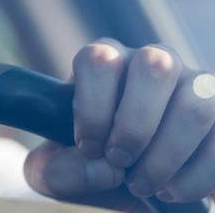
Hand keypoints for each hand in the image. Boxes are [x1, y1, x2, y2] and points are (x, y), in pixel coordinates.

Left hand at [25, 39, 214, 210]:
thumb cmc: (86, 164)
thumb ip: (60, 169)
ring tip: (143, 184)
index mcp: (103, 63)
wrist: (128, 184)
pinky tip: (172, 191)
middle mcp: (151, 62)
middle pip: (154, 67)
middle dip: (135, 125)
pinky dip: (197, 174)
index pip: (98, 61)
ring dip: (167, 154)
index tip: (90, 148)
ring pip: (194, 103)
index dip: (93, 109)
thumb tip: (101, 169)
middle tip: (119, 161)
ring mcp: (192, 84)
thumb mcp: (55, 171)